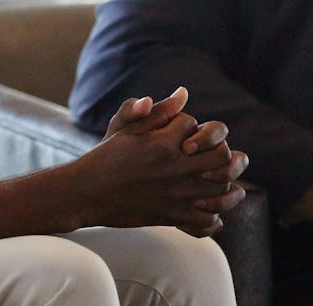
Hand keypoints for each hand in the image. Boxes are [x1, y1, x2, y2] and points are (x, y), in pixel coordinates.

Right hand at [72, 88, 245, 236]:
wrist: (86, 192)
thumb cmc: (104, 158)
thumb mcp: (125, 128)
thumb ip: (156, 111)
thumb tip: (183, 93)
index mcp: (163, 142)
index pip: (194, 125)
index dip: (190, 126)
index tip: (182, 133)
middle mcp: (175, 167)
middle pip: (221, 155)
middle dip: (220, 150)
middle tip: (211, 153)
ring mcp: (177, 193)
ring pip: (222, 186)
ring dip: (227, 181)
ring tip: (224, 180)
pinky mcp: (174, 216)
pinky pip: (209, 218)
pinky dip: (215, 214)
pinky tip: (209, 206)